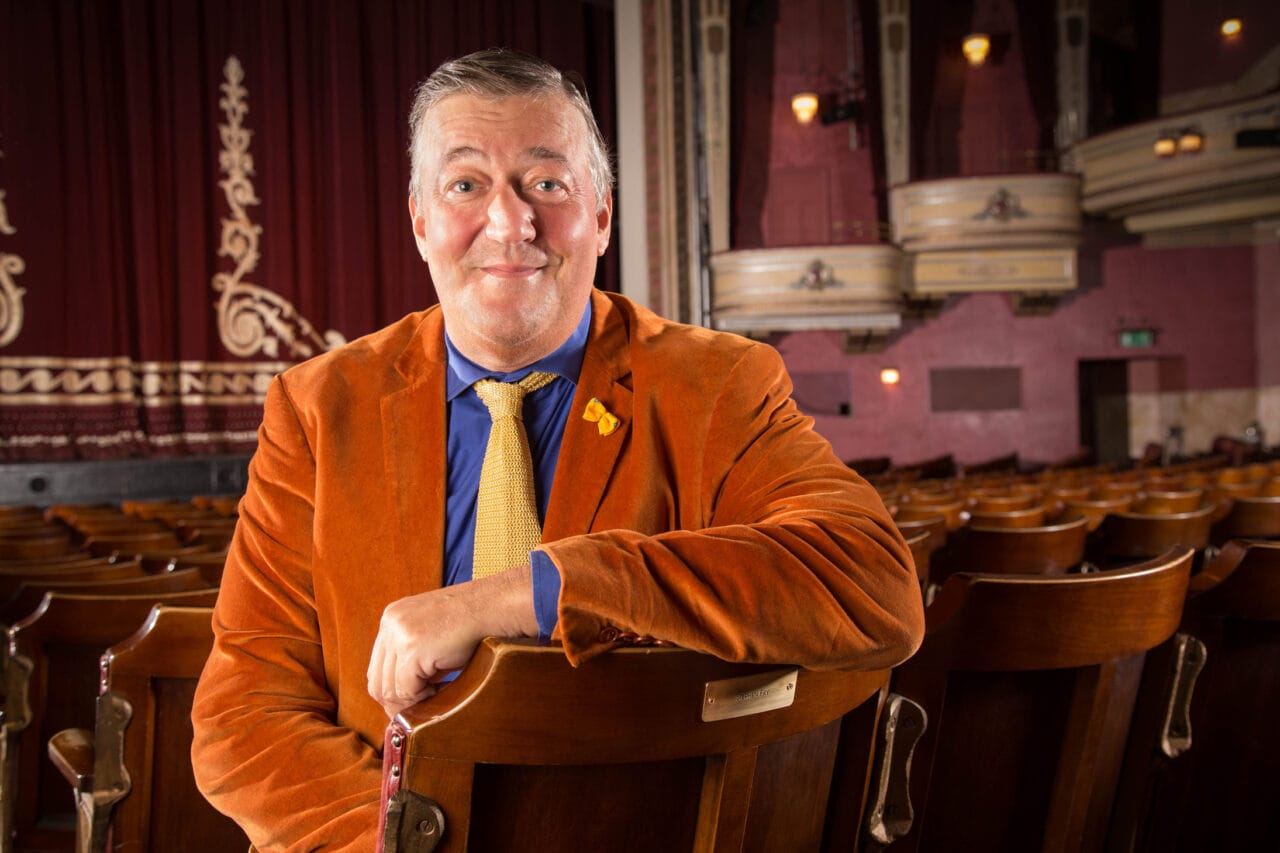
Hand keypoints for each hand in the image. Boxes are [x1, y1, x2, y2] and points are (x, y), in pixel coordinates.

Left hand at [366, 565, 538, 717]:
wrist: (495, 605)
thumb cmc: (474, 621)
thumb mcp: (434, 634)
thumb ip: (415, 656)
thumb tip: (404, 694)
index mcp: (392, 617)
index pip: (378, 667)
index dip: (394, 690)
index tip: (415, 701)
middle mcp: (390, 623)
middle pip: (377, 680)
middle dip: (398, 701)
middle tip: (422, 710)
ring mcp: (399, 635)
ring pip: (389, 689)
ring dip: (412, 701)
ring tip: (436, 697)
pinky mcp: (412, 649)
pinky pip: (406, 690)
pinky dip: (422, 698)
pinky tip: (442, 691)